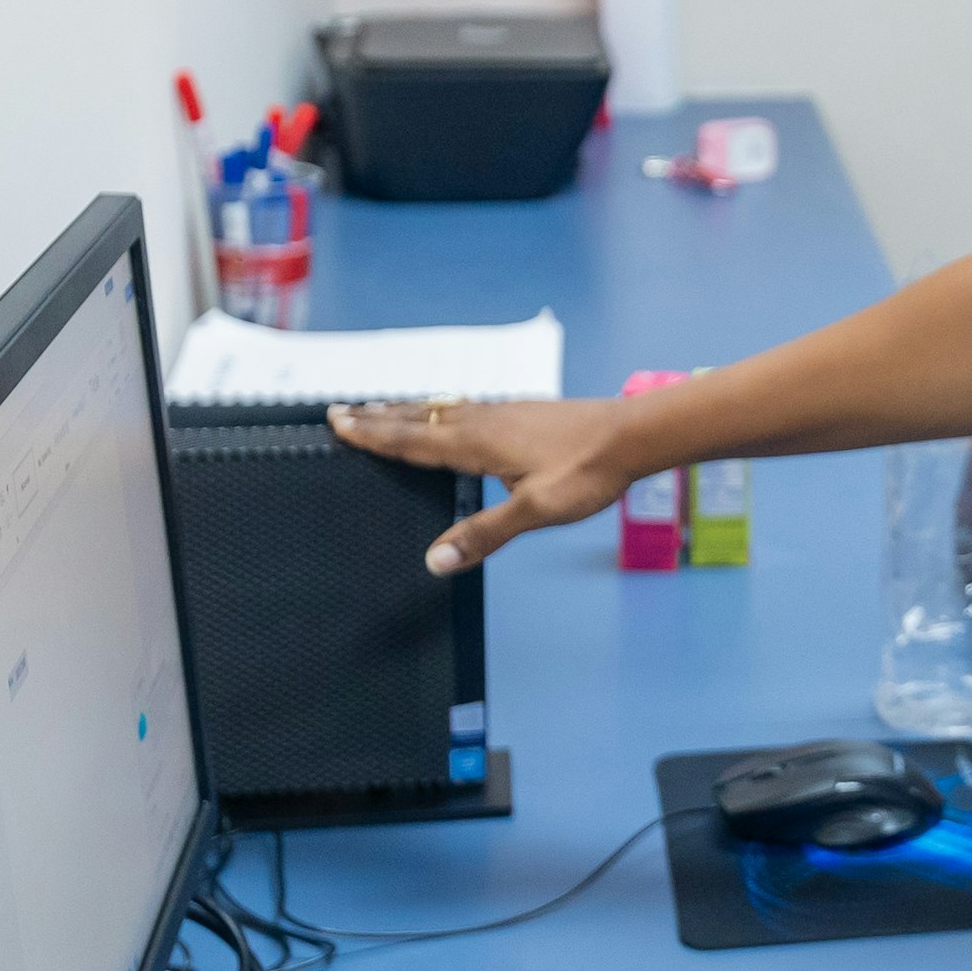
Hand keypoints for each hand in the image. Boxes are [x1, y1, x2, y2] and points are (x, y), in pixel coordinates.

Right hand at [325, 395, 637, 572]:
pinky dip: (444, 409)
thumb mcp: (536, 510)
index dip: (373, 434)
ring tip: (384, 408)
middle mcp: (484, 420)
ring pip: (445, 408)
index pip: (412, 439)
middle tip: (343, 410)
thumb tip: (435, 562)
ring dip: (410, 410)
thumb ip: (486, 534)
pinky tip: (455, 414)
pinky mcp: (526, 412)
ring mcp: (506, 412)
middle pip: (421, 417)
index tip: (337, 422)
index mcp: (477, 442)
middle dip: (381, 417)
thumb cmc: (588, 471)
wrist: (634, 434)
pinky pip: (468, 407)